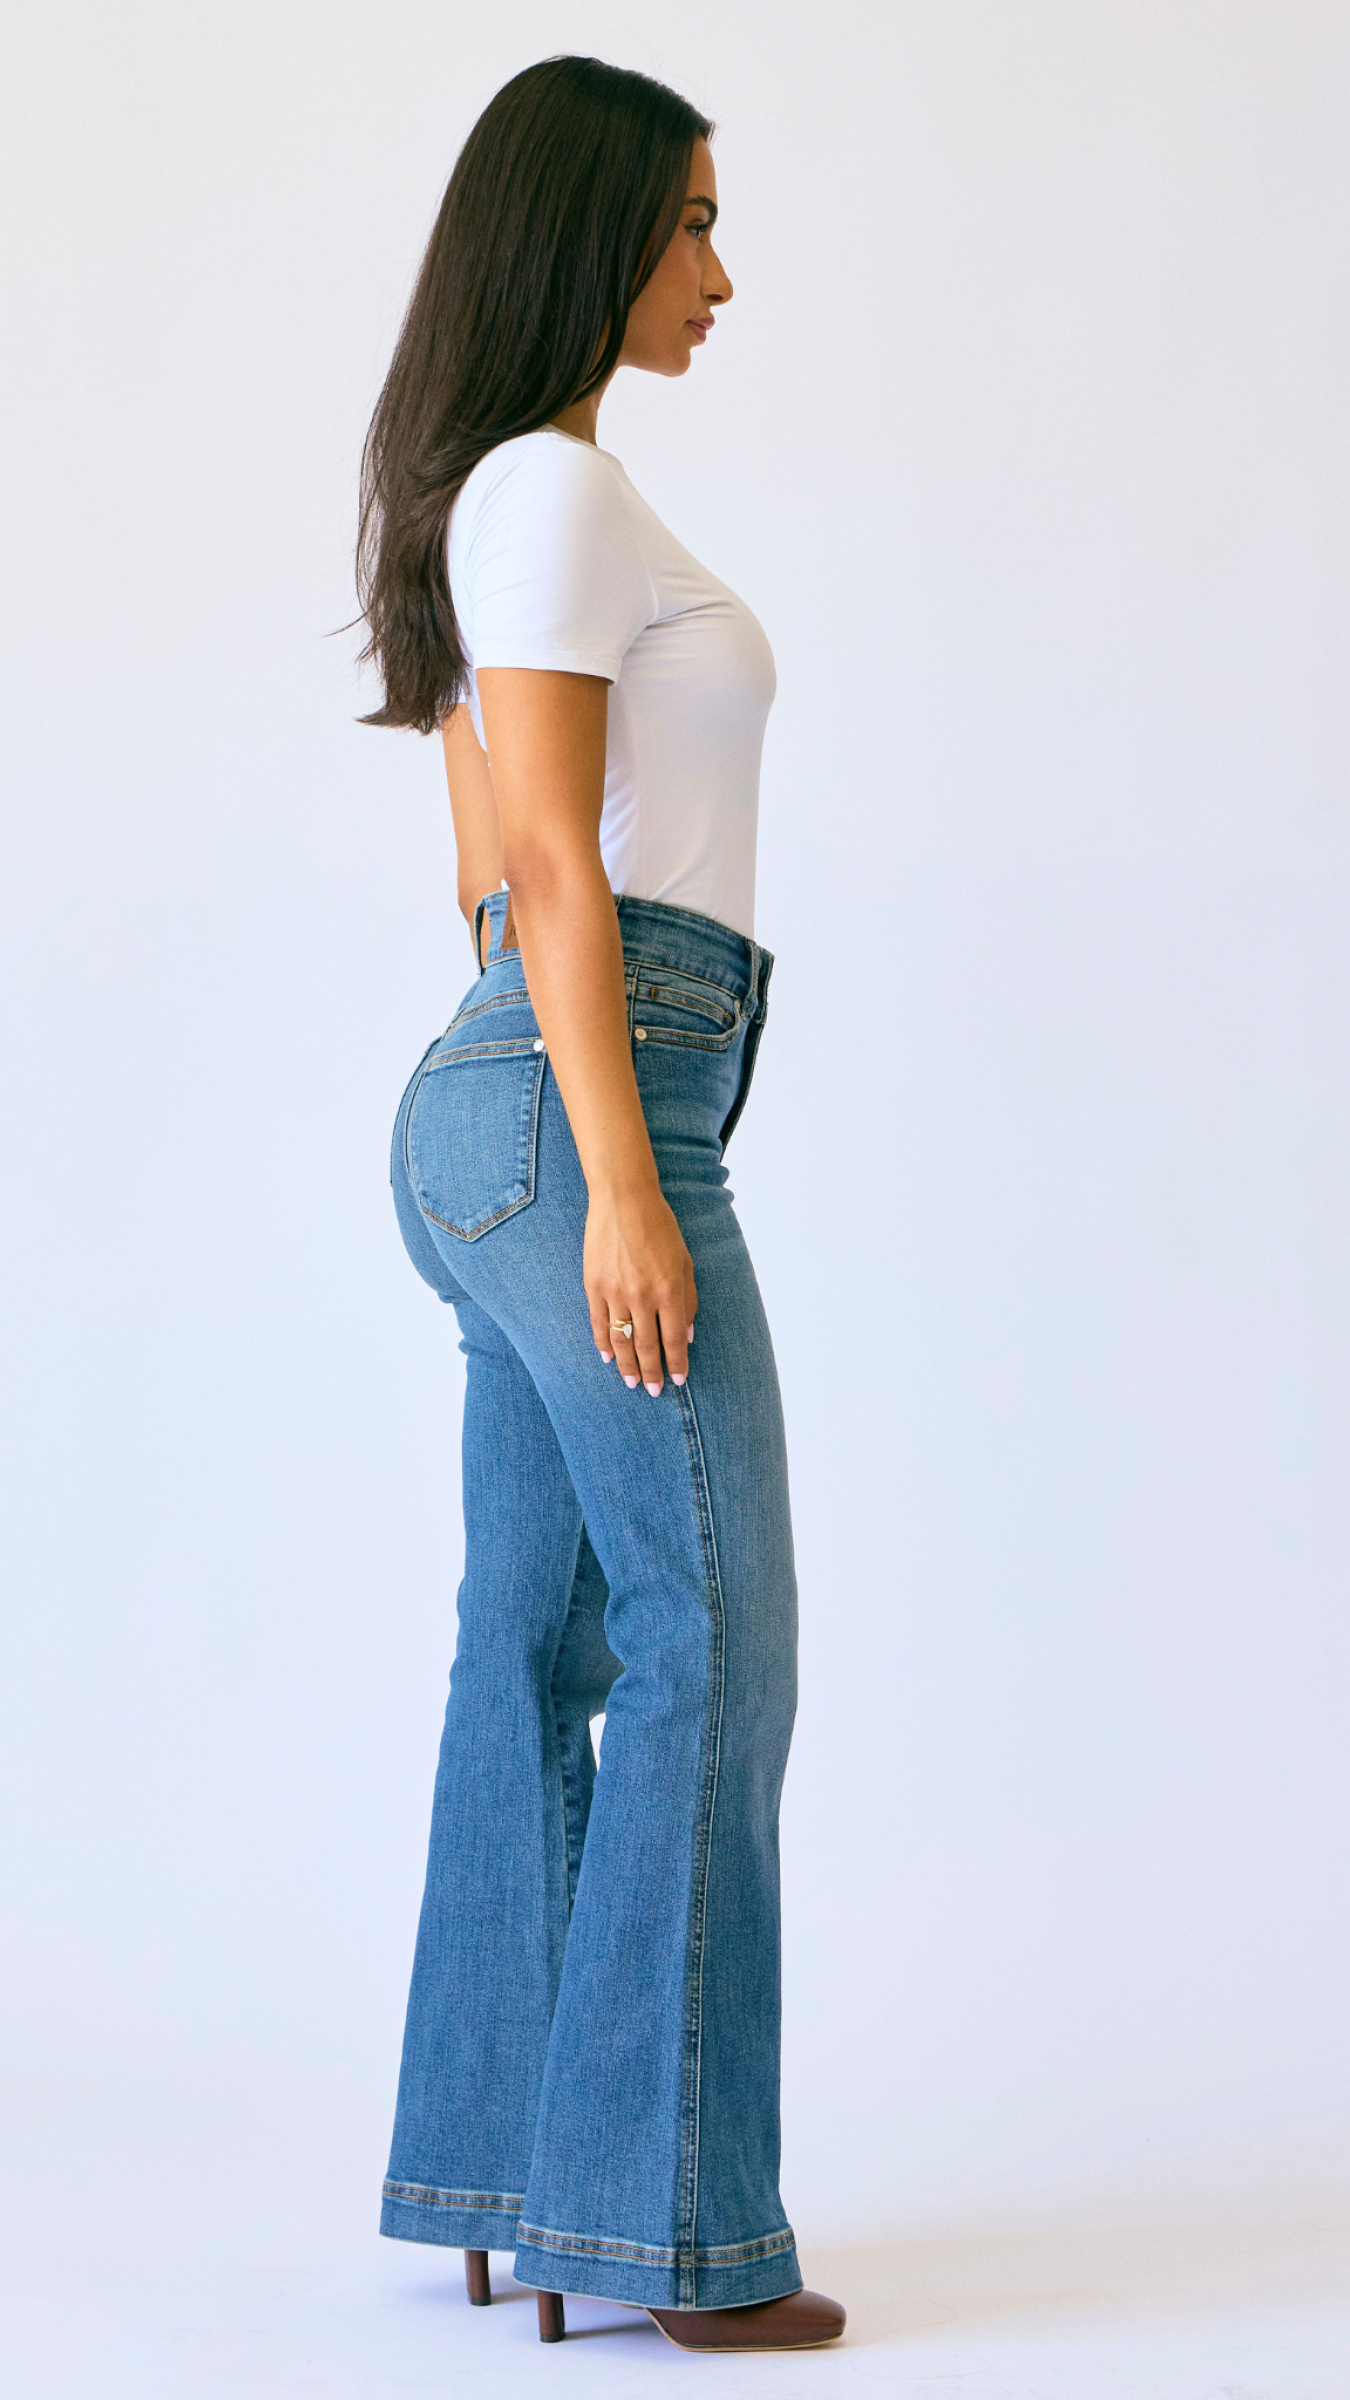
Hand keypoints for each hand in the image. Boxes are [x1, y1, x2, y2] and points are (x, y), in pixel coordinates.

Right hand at [585, 1183, 696, 1394]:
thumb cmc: (660, 1227)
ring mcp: (615, 1292)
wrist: (623, 1199)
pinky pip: (599, 1323)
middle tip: (653, 1391)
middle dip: (652, 1372)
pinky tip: (609, 1358)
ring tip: (631, 1382)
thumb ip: (688, 1299)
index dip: (676, 1363)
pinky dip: (604, 1344)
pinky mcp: (594, 1285)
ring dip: (628, 1365)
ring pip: (622, 1340)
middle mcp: (642, 1295)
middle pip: (648, 1346)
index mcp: (669, 1290)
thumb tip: (687, 1334)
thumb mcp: (685, 1261)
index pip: (674, 1339)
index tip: (678, 1380)